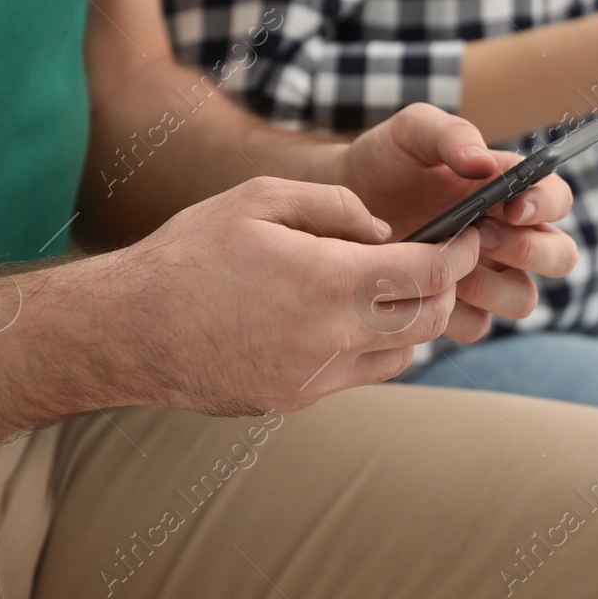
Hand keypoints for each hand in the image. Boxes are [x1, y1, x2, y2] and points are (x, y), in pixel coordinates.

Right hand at [110, 177, 481, 412]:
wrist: (126, 329)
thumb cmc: (190, 253)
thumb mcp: (260, 198)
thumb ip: (335, 206)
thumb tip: (382, 230)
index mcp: (328, 281)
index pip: (430, 272)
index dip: (462, 251)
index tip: (470, 235)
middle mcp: (330, 337)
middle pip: (430, 319)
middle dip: (448, 285)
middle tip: (444, 258)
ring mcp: (314, 377)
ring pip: (403, 353)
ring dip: (415, 320)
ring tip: (396, 287)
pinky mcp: (295, 400)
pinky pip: (363, 375)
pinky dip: (377, 346)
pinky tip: (353, 318)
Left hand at [335, 103, 576, 341]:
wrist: (345, 199)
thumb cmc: (386, 160)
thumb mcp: (412, 132)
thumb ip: (450, 133)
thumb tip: (482, 162)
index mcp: (511, 190)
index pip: (557, 199)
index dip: (546, 204)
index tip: (511, 206)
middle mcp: (510, 236)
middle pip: (560, 257)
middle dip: (529, 250)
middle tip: (482, 236)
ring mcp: (487, 276)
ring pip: (524, 299)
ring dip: (494, 288)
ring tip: (450, 269)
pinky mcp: (457, 308)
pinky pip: (477, 326)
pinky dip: (457, 314)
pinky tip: (423, 291)